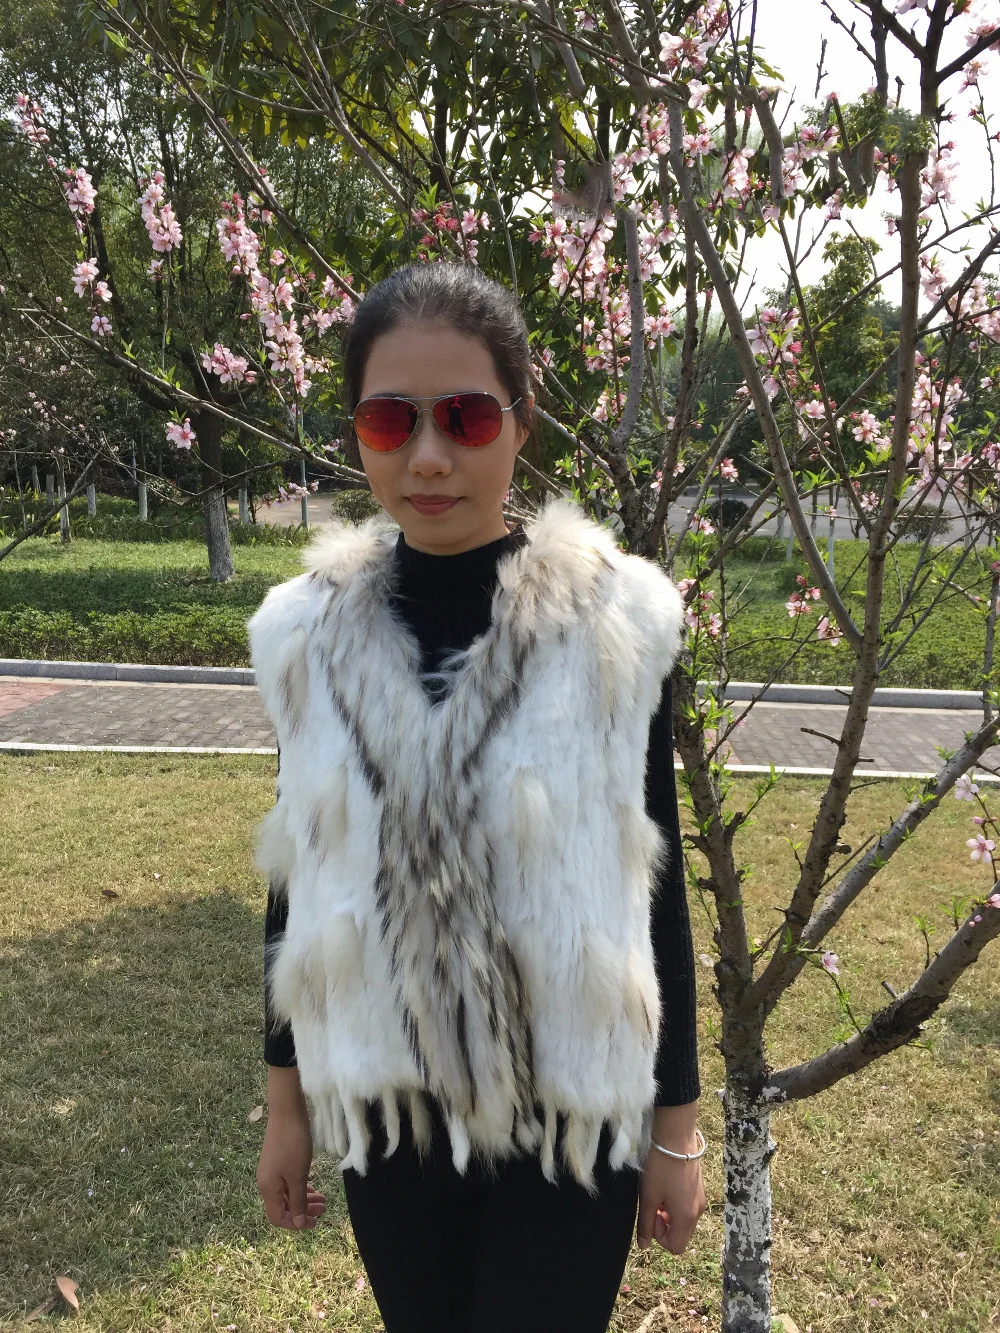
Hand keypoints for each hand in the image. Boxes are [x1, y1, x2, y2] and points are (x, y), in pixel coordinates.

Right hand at [257, 1103, 326, 1230]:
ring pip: (288, 1194)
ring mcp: (272, 1171)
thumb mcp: (298, 1175)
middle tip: (324, 1210)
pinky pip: (289, 1182)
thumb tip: (298, 1223)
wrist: (287, 1111)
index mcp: (268, 1189)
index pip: (278, 1217)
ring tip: (323, 1200)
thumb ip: (298, 1201)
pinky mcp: (279, 1161)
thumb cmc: (293, 1144)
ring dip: (304, 1199)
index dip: (296, 1224)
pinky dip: (301, 1187)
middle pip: (283, 1206)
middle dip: (303, 1211)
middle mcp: (267, 1182)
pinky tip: (313, 1188)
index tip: (315, 1221)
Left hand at [636, 1122, 706, 1253]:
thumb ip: (645, 1224)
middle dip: (663, 1225)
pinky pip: (686, 1205)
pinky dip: (674, 1202)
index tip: (651, 1215)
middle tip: (651, 1203)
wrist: (676, 1134)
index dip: (659, 1237)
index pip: (676, 1247)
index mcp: (687, 1218)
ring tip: (656, 1192)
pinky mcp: (699, 1186)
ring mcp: (700, 1197)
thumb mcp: (648, 1196)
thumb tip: (644, 1246)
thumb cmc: (660, 1167)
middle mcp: (698, 1211)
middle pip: (681, 1233)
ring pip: (683, 1218)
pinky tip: (664, 1184)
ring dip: (668, 1213)